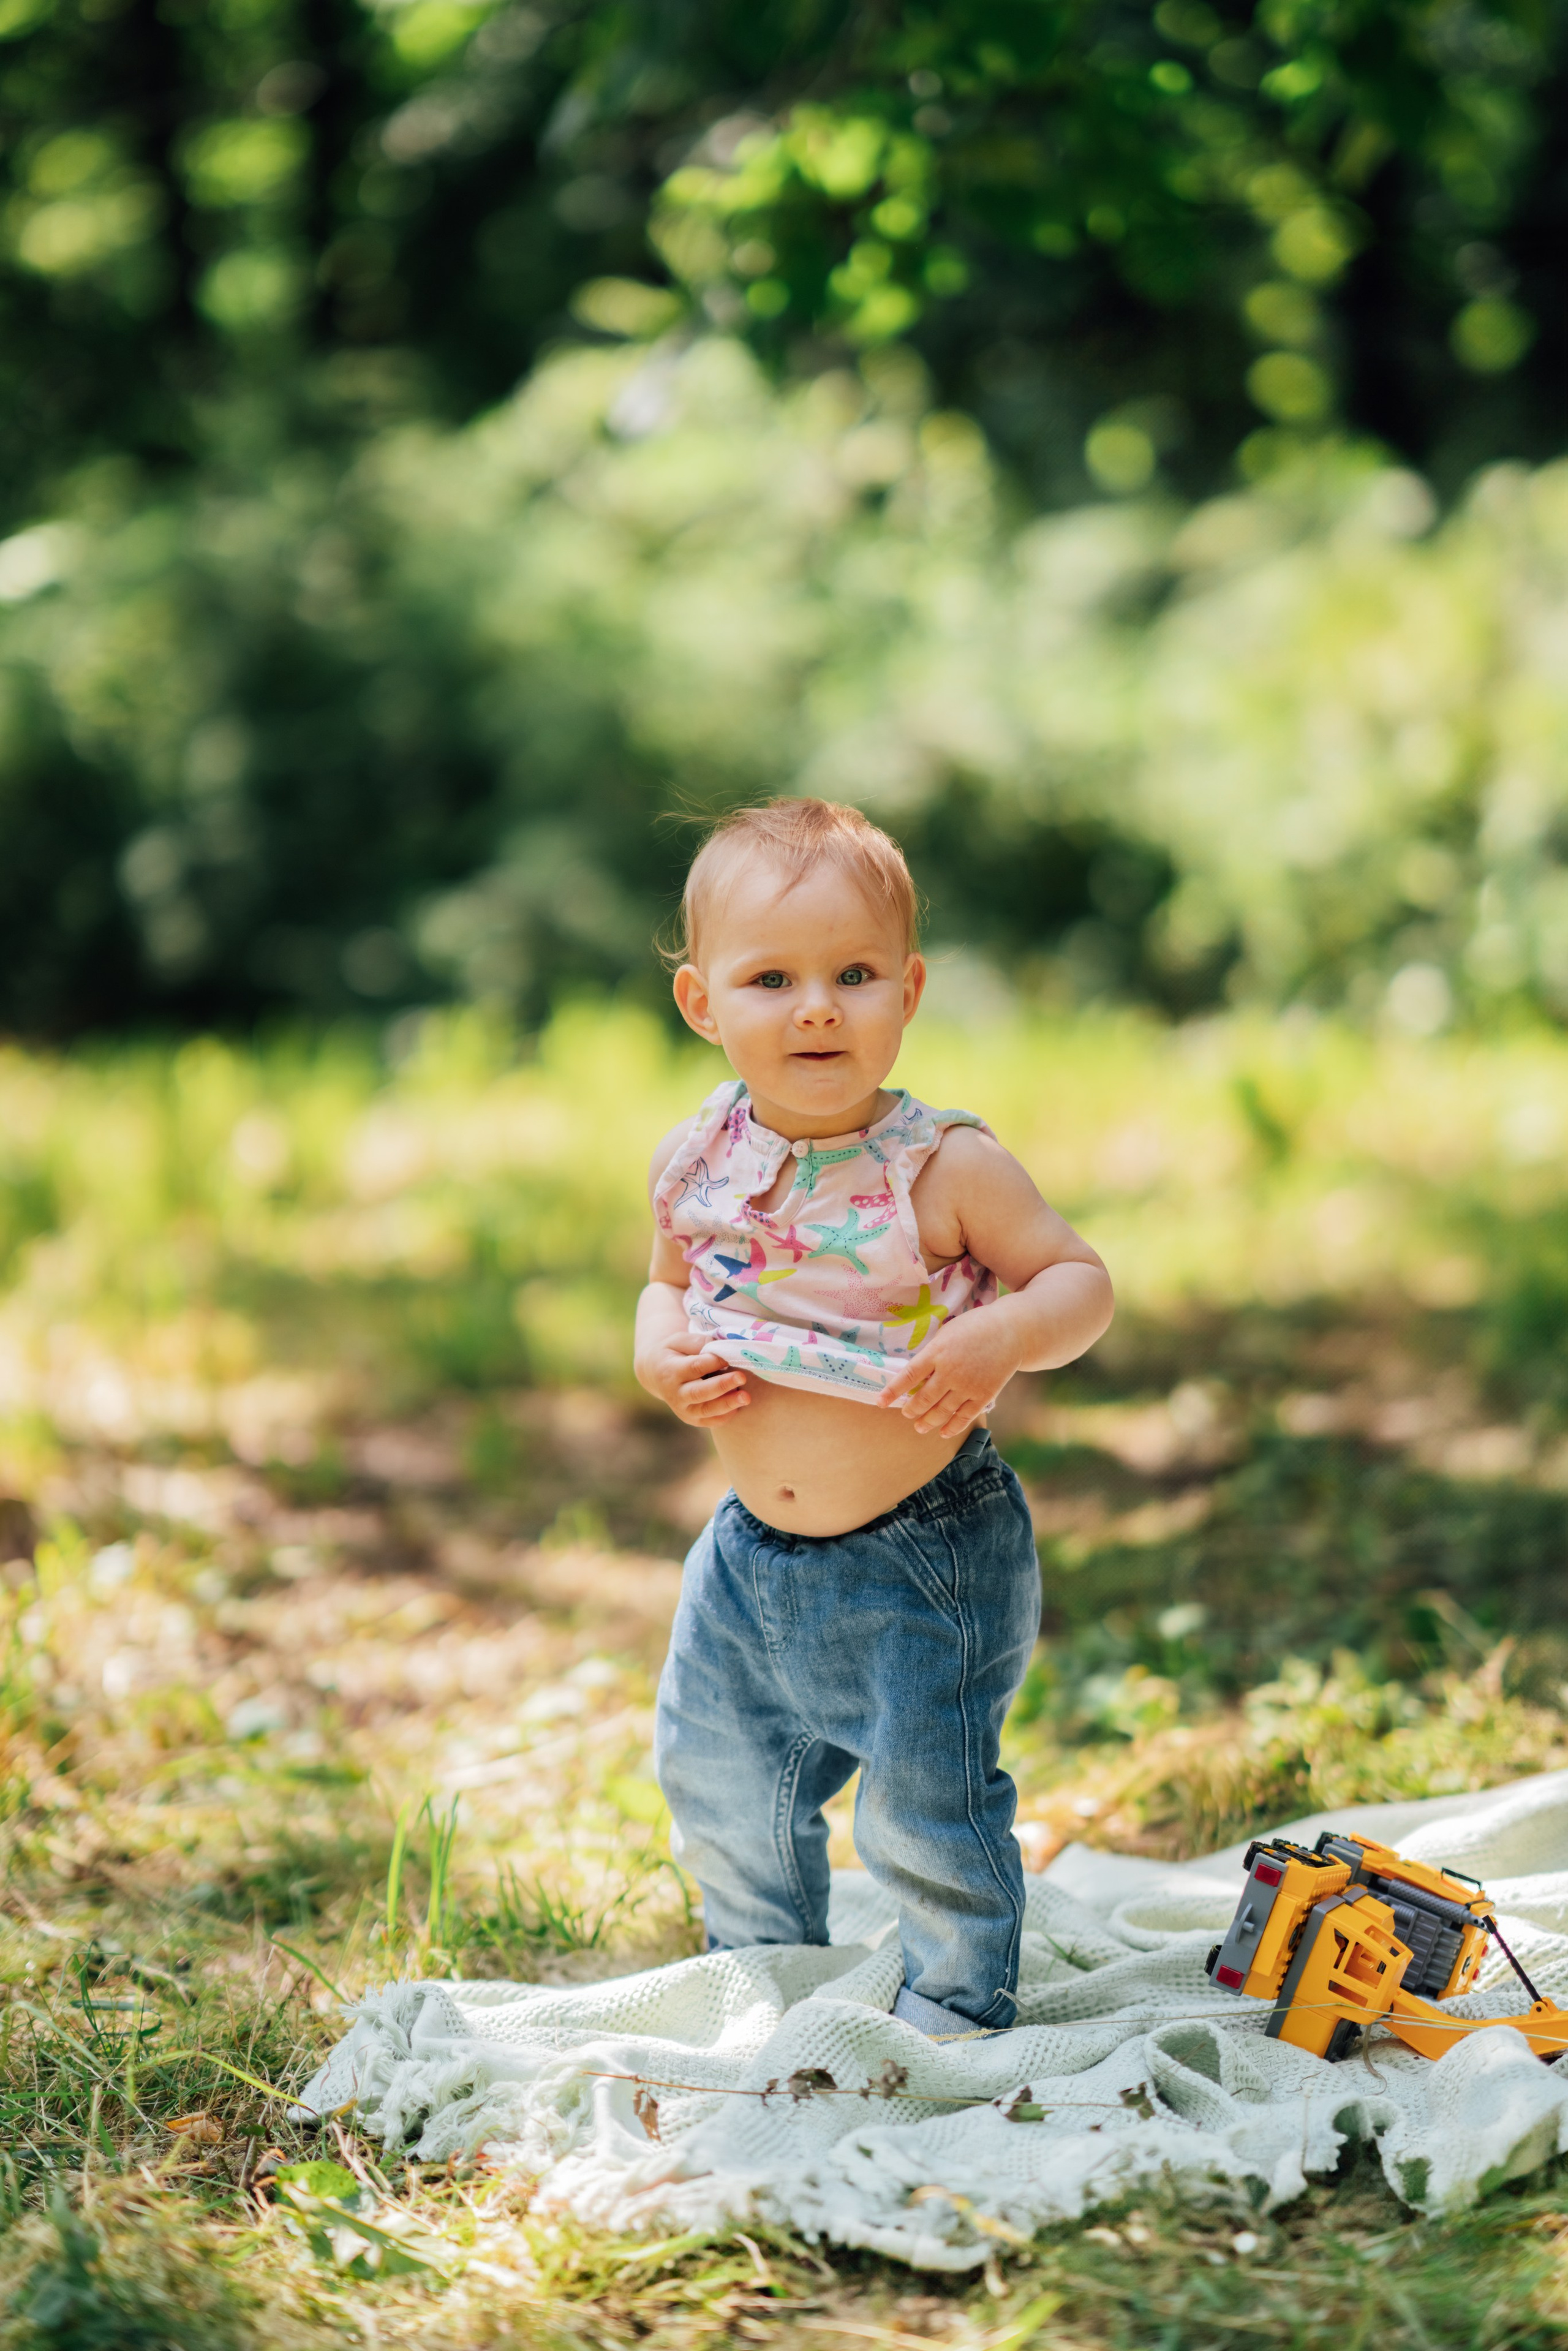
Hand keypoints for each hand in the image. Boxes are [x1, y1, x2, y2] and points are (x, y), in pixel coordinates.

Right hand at [637, 1328, 750, 1427]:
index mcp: (670, 1371)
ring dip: (727, 1404)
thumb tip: (721, 1348)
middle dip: (722, 1386)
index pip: (695, 1367)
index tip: (729, 1356)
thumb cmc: (673, 1353)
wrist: (656, 1373)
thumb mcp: (679, 1341)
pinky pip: (710, 1421)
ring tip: (746, 1397)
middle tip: (742, 1377)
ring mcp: (683, 1409)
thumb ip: (698, 1343)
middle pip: (700, 1392)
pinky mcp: (692, 1419)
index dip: (714, 1361)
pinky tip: (738, 1405)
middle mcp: (675, 1394)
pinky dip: (725, 1416)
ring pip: (706, 1410)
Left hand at [879, 1308, 1024, 1438]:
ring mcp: (968, 1385)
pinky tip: (944, 1432)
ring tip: (920, 1427)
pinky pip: (964, 1417)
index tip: (880, 1402)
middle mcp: (950, 1371)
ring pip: (942, 1411)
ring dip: (928, 1422)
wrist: (1011, 1331)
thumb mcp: (947, 1333)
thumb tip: (915, 1374)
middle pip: (923, 1398)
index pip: (908, 1376)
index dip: (892, 1391)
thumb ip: (932, 1353)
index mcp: (937, 1352)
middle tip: (906, 1413)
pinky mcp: (984, 1395)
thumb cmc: (975, 1328)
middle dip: (911, 1410)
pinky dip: (952, 1427)